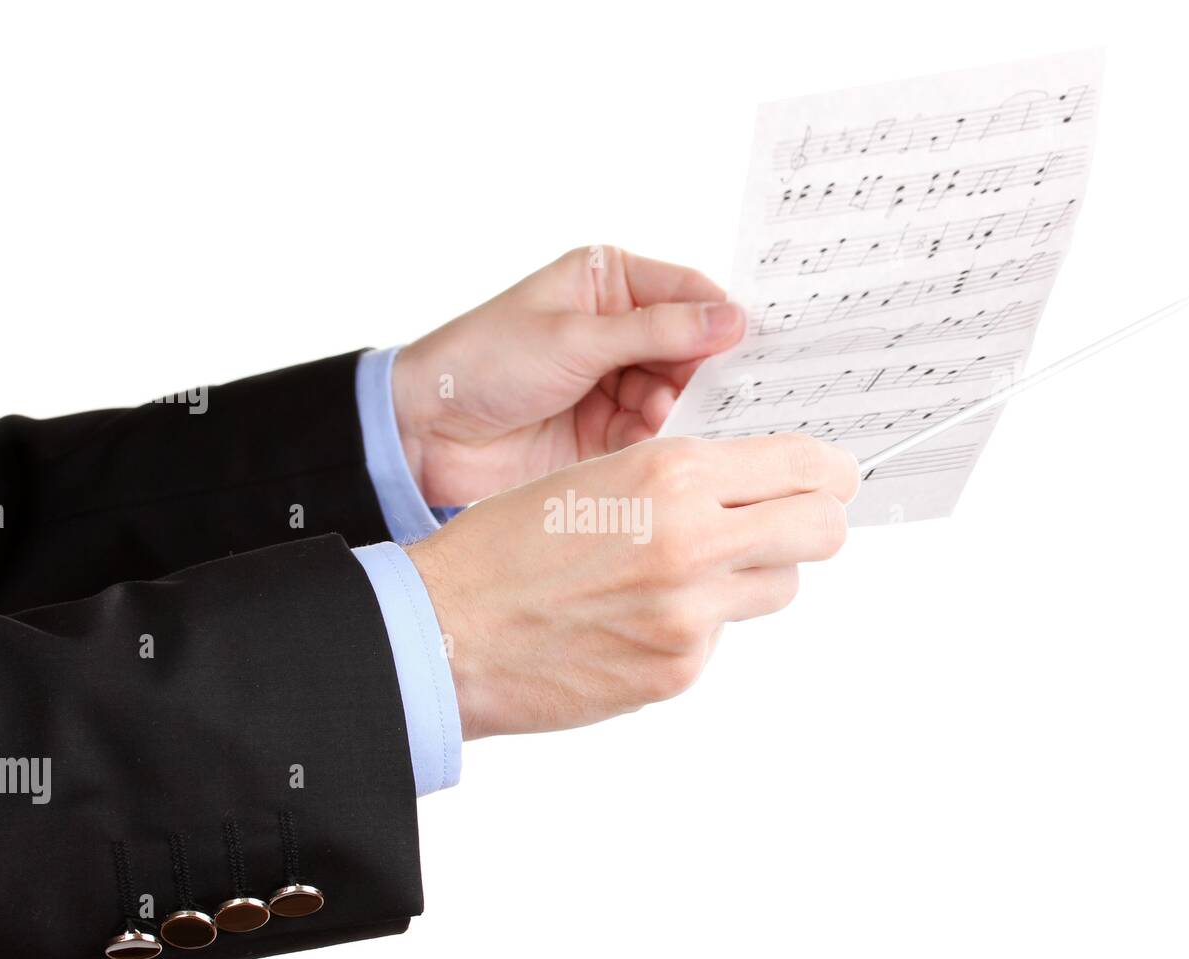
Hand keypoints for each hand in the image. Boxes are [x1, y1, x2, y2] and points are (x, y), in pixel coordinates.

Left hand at [390, 246, 744, 506]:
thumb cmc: (484, 361)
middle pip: (690, 347)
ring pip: (678, 394)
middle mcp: (617, 329)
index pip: (687, 293)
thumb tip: (732, 319)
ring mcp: (613, 381)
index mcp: (607, 282)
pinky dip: (659, 441)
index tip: (761, 345)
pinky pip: (653, 434)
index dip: (722, 318)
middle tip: (728, 394)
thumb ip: (657, 331)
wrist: (427, 433)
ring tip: (661, 420)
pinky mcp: (606, 431)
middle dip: (704, 371)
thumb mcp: (575, 338)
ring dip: (678, 410)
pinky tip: (653, 445)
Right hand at [405, 433, 858, 739]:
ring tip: (685, 573)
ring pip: (779, 588)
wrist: (447, 631)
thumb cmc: (505, 547)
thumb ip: (685, 478)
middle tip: (790, 523)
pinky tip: (637, 618)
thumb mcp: (598, 475)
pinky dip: (695, 624)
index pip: (804, 467)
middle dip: (815, 523)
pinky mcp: (678, 669)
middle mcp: (694, 540)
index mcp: (672, 474)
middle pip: (821, 531)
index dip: (827, 473)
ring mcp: (691, 614)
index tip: (830, 478)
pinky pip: (721, 637)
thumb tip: (754, 485)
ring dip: (753, 575)